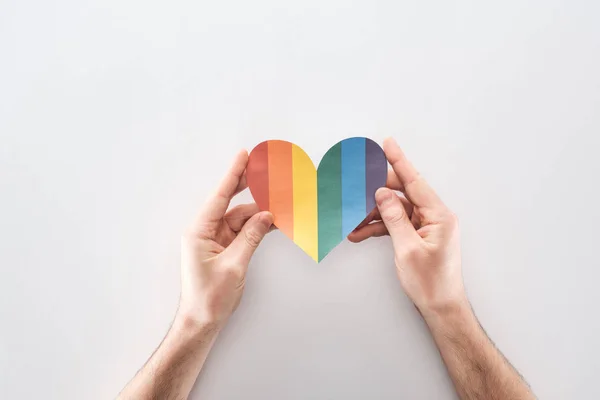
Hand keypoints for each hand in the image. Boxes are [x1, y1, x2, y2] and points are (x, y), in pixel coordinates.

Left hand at [178, 150, 272, 328]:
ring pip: (240, 218)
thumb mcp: (234, 265)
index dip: (232, 175)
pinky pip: (242, 231)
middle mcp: (205, 231)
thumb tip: (266, 216)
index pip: (218, 197)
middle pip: (228, 203)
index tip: (243, 156)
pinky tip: (271, 221)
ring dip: (258, 213)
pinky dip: (256, 227)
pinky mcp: (223, 249)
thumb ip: (251, 238)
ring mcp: (215, 240)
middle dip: (245, 187)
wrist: (202, 321)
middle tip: (262, 170)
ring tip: (279, 203)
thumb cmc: (209, 298)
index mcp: (199, 231)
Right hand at [348, 138, 465, 316]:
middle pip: (403, 193)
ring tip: (351, 219)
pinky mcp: (418, 236)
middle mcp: (434, 217)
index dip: (400, 161)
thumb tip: (382, 194)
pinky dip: (378, 227)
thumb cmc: (431, 283)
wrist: (440, 307)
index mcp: (439, 216)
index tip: (387, 143)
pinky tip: (360, 232)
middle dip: (377, 191)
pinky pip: (395, 224)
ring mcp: (426, 226)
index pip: (415, 182)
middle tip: (356, 185)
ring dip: (373, 214)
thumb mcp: (407, 249)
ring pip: (395, 209)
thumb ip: (394, 218)